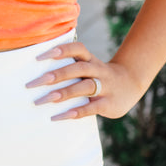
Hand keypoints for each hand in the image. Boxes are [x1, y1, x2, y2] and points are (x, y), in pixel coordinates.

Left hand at [26, 39, 143, 120]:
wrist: (131, 83)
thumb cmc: (98, 75)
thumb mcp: (88, 65)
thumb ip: (69, 67)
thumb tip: (38, 74)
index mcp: (90, 59)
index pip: (77, 49)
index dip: (60, 50)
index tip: (39, 57)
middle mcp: (98, 70)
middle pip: (77, 69)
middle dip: (56, 75)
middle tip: (35, 83)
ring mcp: (105, 87)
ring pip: (84, 87)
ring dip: (64, 93)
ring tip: (44, 99)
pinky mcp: (108, 104)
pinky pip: (91, 108)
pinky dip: (76, 112)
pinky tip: (60, 116)